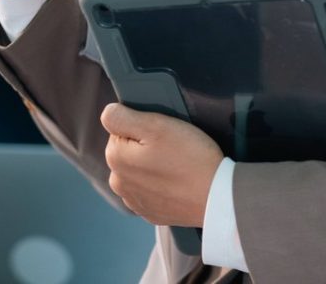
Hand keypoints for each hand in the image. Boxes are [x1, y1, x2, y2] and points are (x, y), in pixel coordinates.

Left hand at [101, 103, 222, 227]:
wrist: (218, 197)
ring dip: (153, 166)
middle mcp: (119, 183)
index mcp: (115, 159)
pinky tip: (179, 182)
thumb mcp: (156, 125)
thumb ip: (123, 117)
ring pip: (140, 171)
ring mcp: (135, 201)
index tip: (162, 134)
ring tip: (178, 165)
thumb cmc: (189, 158)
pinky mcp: (152, 213)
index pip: (120, 129)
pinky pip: (152, 190)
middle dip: (146, 146)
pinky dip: (162, 185)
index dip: (142, 127)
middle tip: (173, 148)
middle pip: (129, 150)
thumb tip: (107, 113)